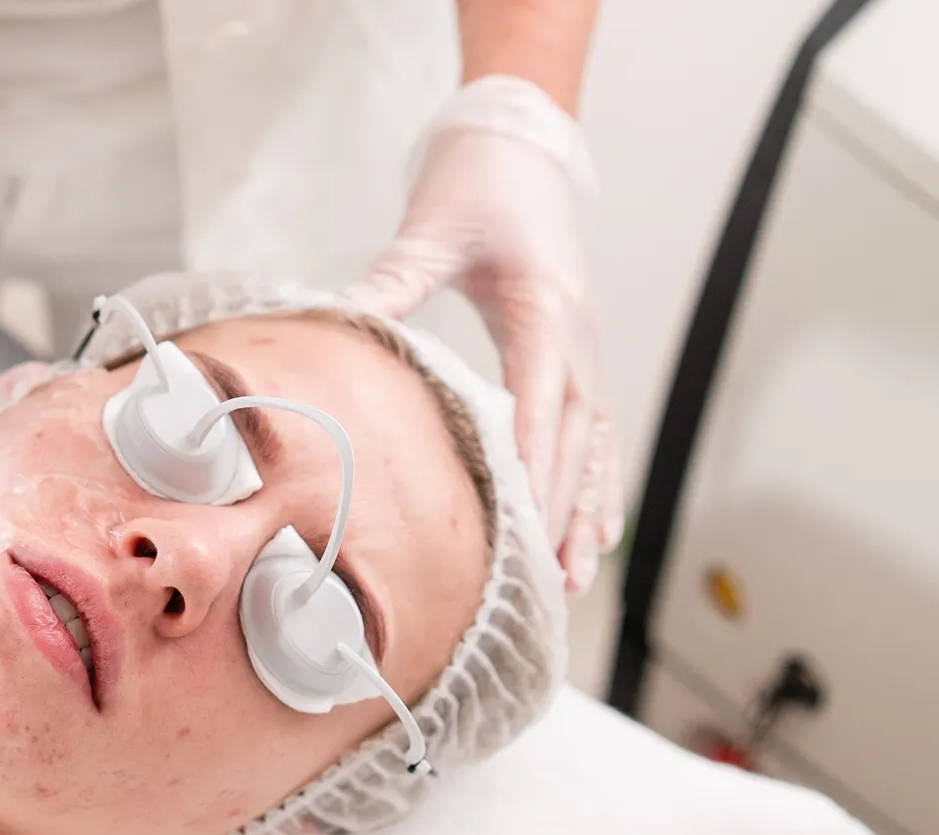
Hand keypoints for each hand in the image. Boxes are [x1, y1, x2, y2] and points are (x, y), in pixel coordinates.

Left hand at [345, 76, 620, 593]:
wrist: (522, 148)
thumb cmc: (477, 184)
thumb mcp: (430, 229)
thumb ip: (391, 282)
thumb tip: (340, 320)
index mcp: (543, 311)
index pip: (538, 405)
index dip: (533, 469)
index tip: (522, 525)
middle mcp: (575, 339)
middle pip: (572, 442)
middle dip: (562, 513)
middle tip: (549, 581)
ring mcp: (583, 351)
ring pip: (594, 446)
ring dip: (588, 512)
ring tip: (577, 579)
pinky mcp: (575, 357)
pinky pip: (595, 432)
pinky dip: (598, 483)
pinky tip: (596, 533)